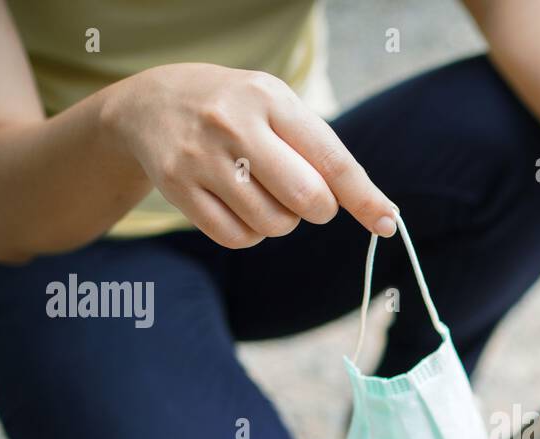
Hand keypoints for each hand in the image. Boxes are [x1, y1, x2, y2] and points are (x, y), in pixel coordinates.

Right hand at [104, 63, 395, 247]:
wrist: (151, 105)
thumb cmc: (237, 112)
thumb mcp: (277, 108)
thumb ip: (321, 152)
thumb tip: (377, 209)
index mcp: (270, 99)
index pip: (331, 159)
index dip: (364, 197)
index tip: (387, 223)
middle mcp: (234, 124)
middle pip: (306, 199)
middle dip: (317, 209)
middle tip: (306, 198)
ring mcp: (202, 158)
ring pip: (273, 224)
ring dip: (281, 221)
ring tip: (263, 192)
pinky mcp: (179, 189)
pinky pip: (238, 238)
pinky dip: (250, 233)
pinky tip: (240, 206)